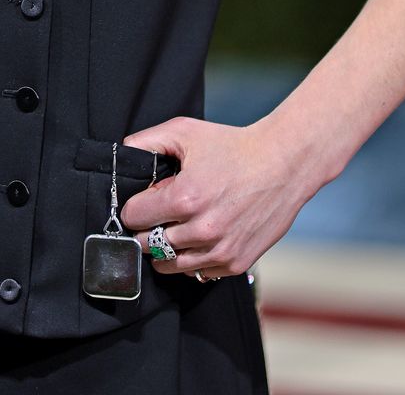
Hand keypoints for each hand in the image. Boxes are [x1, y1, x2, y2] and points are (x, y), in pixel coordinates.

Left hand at [119, 115, 311, 278]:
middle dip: (145, 229)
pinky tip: (198, 237)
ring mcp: (219, 250)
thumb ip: (146, 142)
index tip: (144, 200)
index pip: (134, 218)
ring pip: (168, 265)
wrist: (283, 164)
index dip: (135, 206)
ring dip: (165, 248)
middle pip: (147, 245)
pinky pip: (196, 272)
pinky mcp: (234, 262)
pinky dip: (191, 259)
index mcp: (184, 198)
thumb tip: (121, 154)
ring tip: (175, 227)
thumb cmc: (233, 146)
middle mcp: (200, 230)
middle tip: (157, 214)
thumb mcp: (185, 132)